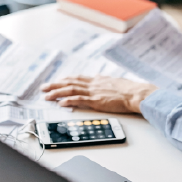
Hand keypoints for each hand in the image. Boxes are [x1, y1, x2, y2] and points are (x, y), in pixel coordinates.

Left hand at [41, 75, 157, 113]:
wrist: (137, 94)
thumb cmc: (131, 90)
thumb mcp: (117, 81)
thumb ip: (107, 81)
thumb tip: (101, 77)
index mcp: (100, 80)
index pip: (79, 78)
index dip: (66, 79)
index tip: (58, 80)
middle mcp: (95, 84)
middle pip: (71, 82)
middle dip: (56, 84)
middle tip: (44, 87)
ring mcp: (95, 92)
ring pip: (71, 90)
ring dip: (57, 92)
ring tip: (47, 95)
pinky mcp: (97, 101)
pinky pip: (79, 100)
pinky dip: (68, 100)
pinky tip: (60, 103)